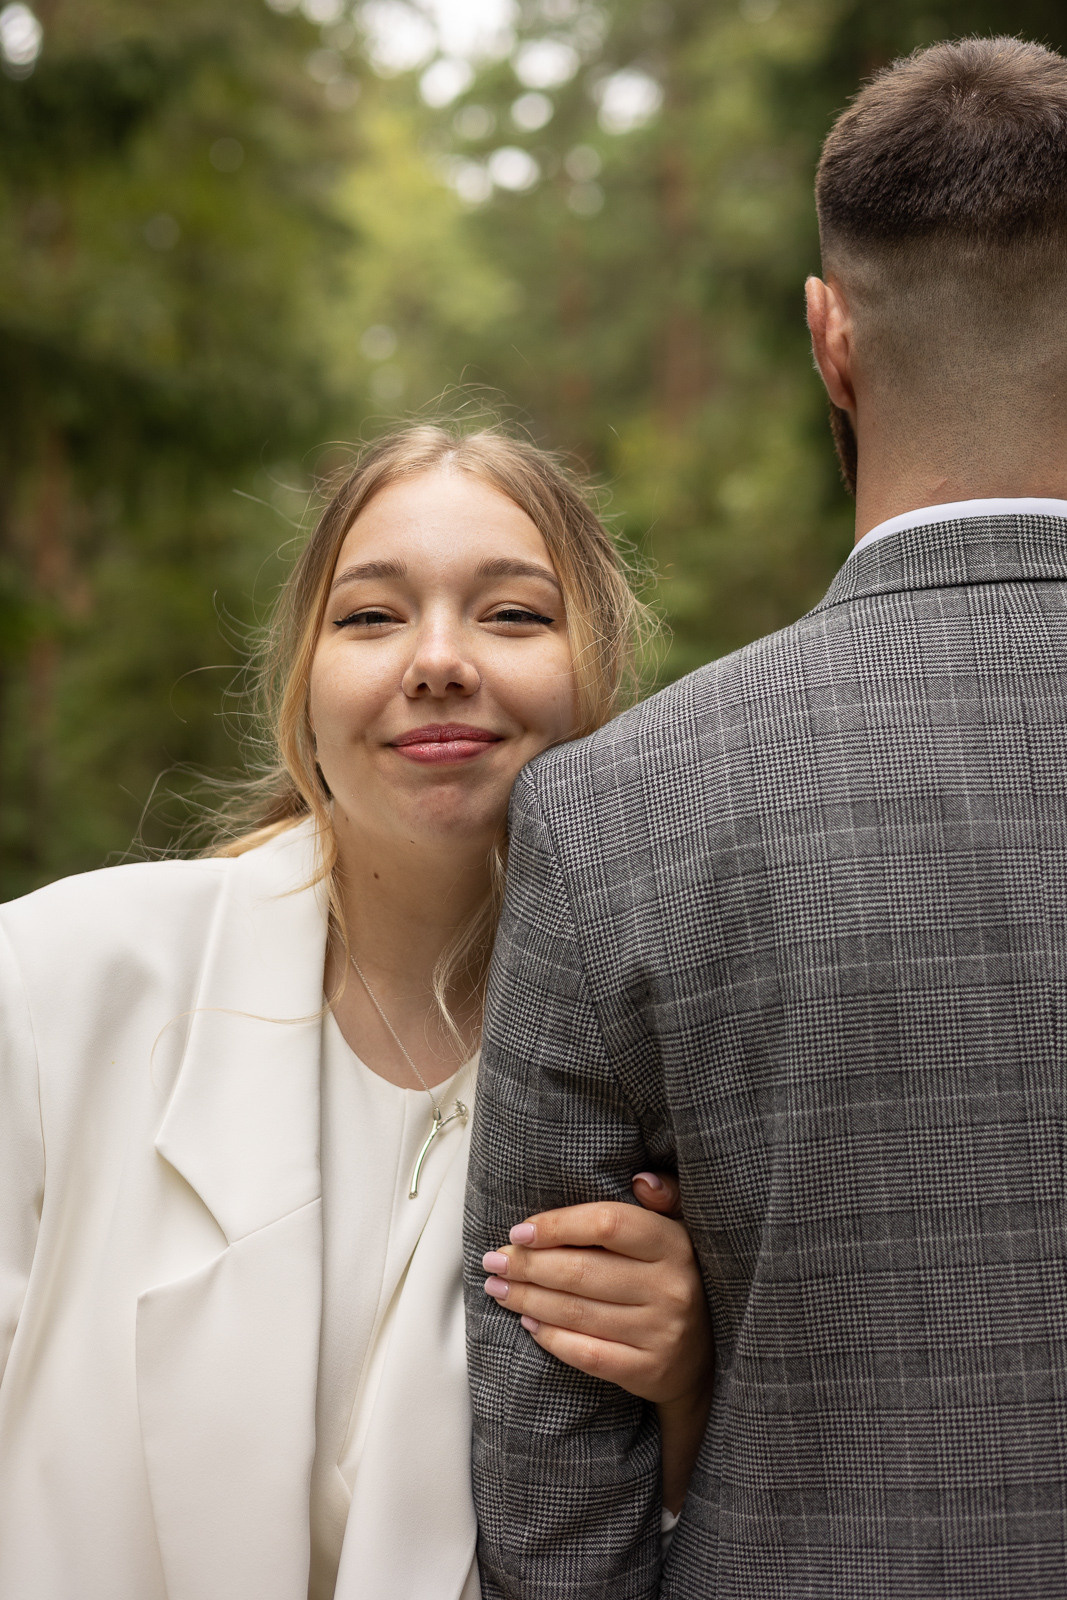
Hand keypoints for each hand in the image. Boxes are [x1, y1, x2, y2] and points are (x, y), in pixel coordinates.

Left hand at [480, 1174, 712, 1409]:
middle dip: (528, 1265)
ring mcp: (661, 1332)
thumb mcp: (680, 1229)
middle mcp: (671, 1287)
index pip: (607, 1224)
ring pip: (577, 1312)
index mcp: (674, 1244)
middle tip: (494, 1261)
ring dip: (527, 1299)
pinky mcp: (647, 1371)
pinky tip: (527, 1322)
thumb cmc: (675, 1277)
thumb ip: (666, 1196)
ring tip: (498, 1288)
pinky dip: (550, 1337)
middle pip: (582, 1270)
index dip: (557, 1225)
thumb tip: (640, 1179)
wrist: (704, 1357)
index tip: (519, 1231)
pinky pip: (586, 1353)